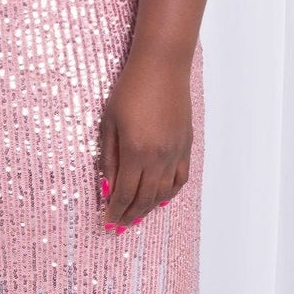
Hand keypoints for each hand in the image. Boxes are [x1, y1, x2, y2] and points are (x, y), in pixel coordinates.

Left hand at [97, 48, 192, 228]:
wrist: (162, 67)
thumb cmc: (130, 90)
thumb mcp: (109, 122)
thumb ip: (108, 157)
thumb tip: (107, 186)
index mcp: (136, 151)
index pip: (124, 192)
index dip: (115, 210)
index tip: (107, 221)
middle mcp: (159, 157)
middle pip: (145, 198)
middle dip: (131, 215)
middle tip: (120, 226)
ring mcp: (176, 152)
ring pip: (164, 192)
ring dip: (149, 208)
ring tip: (137, 215)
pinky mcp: (186, 145)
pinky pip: (180, 178)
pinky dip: (170, 193)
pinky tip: (161, 198)